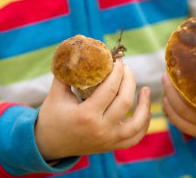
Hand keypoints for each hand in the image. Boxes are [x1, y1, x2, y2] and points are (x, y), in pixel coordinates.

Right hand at [35, 60, 151, 160]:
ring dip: (145, 105)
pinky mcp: (112, 146)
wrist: (49, 146)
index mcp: (86, 115)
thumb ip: (65, 72)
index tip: (118, 60)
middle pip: (125, 101)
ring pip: (137, 123)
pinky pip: (135, 137)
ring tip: (146, 89)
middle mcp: (100, 129)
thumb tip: (75, 49)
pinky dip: (143, 124)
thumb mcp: (55, 93)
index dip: (118, 72)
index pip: (110, 89)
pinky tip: (146, 110)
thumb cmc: (52, 116)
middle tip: (127, 68)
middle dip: (129, 80)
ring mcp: (108, 140)